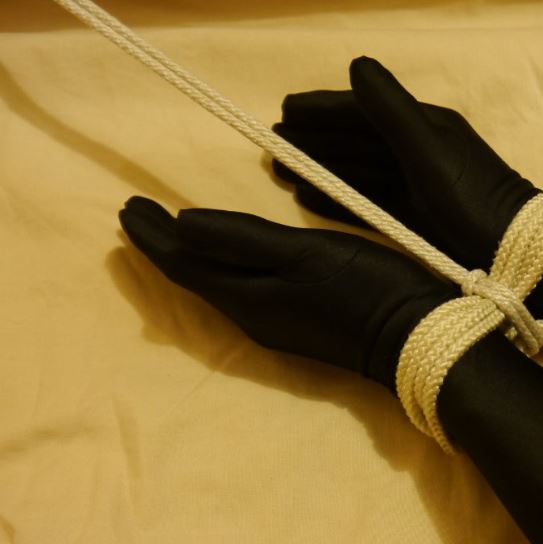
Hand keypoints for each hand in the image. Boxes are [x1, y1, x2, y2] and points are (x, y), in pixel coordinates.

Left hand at [119, 196, 455, 388]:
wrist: (416, 338)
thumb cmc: (364, 289)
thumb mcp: (304, 256)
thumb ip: (243, 240)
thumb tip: (181, 223)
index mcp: (248, 298)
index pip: (185, 264)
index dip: (153, 236)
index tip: (126, 205)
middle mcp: (252, 315)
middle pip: (194, 276)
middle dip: (162, 245)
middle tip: (136, 213)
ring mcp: (275, 322)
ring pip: (215, 284)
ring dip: (188, 255)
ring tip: (171, 230)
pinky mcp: (297, 321)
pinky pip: (238, 289)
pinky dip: (219, 265)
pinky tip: (227, 256)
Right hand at [272, 56, 539, 269]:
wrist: (517, 253)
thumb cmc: (471, 199)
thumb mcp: (428, 150)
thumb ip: (390, 110)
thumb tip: (356, 65)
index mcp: (423, 126)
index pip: (362, 110)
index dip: (322, 109)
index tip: (284, 109)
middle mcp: (417, 151)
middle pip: (354, 142)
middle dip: (313, 141)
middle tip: (272, 144)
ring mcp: (416, 185)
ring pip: (357, 172)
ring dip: (320, 170)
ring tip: (282, 172)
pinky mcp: (415, 216)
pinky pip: (366, 200)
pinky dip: (338, 198)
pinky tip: (312, 199)